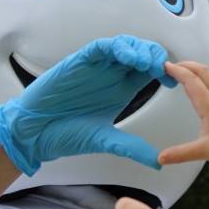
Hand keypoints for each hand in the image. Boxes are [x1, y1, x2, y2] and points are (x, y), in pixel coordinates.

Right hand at [0, 35, 176, 175]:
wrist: (35, 132)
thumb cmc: (65, 134)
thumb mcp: (107, 141)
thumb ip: (132, 147)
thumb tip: (156, 162)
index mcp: (121, 89)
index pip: (148, 72)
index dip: (163, 72)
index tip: (173, 81)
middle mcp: (111, 75)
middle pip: (141, 55)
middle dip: (154, 58)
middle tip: (163, 68)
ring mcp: (96, 67)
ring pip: (124, 46)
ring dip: (139, 50)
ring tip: (148, 63)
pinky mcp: (80, 61)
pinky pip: (102, 48)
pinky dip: (117, 48)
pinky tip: (127, 57)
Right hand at [158, 61, 208, 167]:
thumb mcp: (204, 151)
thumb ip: (181, 154)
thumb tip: (162, 157)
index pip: (190, 80)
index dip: (176, 71)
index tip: (165, 67)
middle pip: (201, 71)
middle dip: (185, 64)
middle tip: (171, 66)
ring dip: (195, 69)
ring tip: (184, 71)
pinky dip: (203, 78)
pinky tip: (201, 86)